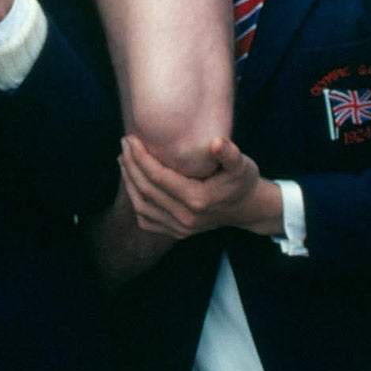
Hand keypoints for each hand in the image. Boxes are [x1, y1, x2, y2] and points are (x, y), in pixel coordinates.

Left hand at [118, 135, 276, 238]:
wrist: (247, 208)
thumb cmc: (242, 181)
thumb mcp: (242, 164)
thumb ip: (230, 153)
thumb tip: (217, 143)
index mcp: (198, 200)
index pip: (159, 177)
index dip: (141, 157)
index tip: (132, 138)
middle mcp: (186, 218)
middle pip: (146, 190)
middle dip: (131, 164)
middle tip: (124, 142)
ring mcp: (180, 228)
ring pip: (142, 206)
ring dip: (129, 181)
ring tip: (123, 158)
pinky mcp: (176, 232)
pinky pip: (146, 219)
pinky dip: (135, 200)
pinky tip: (131, 180)